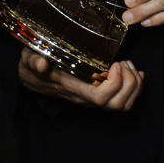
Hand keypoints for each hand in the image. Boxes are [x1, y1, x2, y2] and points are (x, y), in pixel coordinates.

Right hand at [18, 49, 142, 109]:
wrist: (32, 77)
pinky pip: (123, 99)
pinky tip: (132, 70)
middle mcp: (86, 97)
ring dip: (133, 85)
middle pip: (117, 104)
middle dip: (129, 84)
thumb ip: (33, 60)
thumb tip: (41, 63)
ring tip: (127, 64)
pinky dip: (134, 86)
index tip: (114, 63)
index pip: (99, 98)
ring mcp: (93, 97)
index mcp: (73, 88)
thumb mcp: (29, 59)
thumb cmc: (33, 65)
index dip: (114, 84)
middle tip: (124, 62)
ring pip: (123, 105)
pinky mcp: (97, 92)